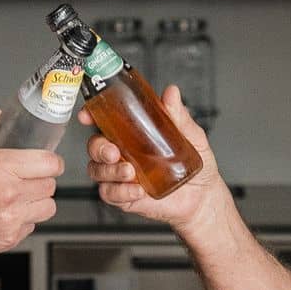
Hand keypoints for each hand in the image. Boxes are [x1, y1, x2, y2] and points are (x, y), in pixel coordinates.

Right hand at [0, 115, 61, 261]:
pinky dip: (23, 219)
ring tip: (16, 195)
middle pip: (51, 185)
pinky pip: (31, 227)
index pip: (50, 163)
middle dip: (40, 178)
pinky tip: (3, 212)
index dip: (49, 159)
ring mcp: (9, 221)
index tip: (42, 160)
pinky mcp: (6, 240)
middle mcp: (8, 195)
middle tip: (23, 176)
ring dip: (36, 200)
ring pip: (47, 208)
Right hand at [84, 84, 225, 230]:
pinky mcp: (125, 196)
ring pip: (97, 170)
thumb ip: (179, 116)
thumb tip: (171, 93)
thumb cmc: (195, 164)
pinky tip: (137, 190)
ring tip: (130, 173)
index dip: (91, 115)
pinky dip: (120, 191)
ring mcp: (121, 175)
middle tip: (114, 153)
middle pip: (94, 146)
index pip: (105, 120)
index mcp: (133, 133)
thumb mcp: (191, 136)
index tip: (88, 116)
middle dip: (98, 148)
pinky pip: (109, 193)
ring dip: (110, 171)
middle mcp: (123, 152)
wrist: (203, 196)